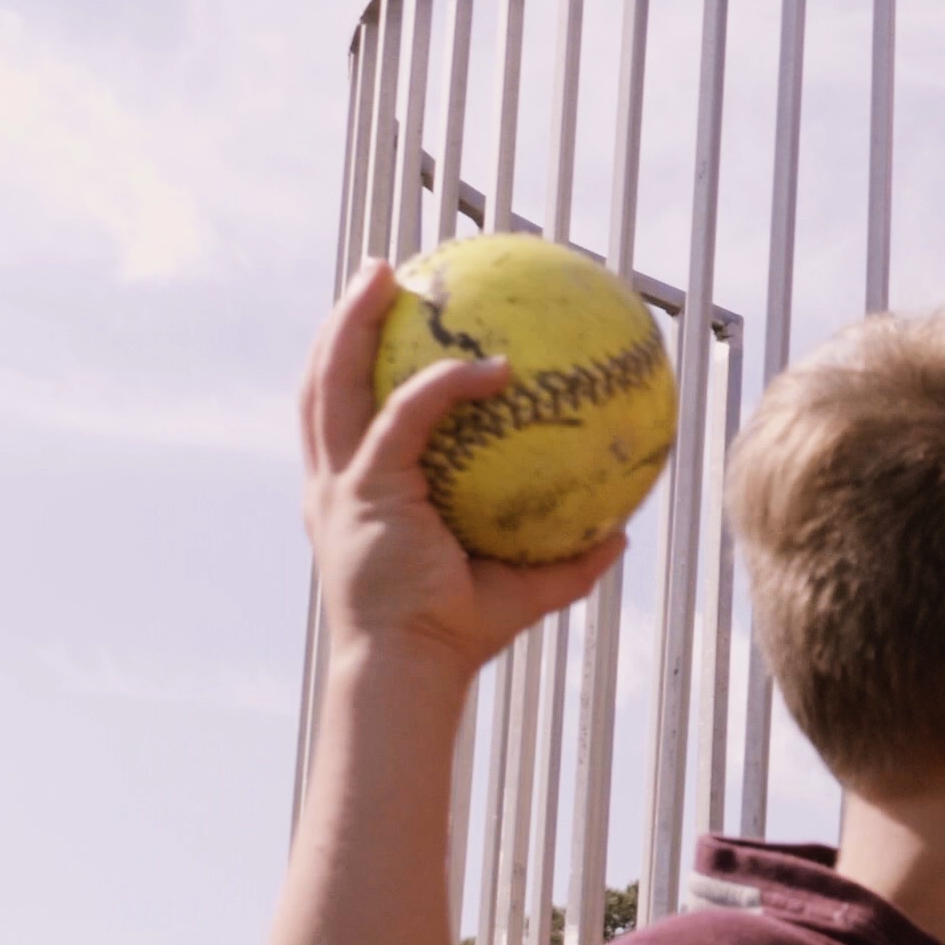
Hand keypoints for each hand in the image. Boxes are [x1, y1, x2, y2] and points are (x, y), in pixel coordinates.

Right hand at [301, 261, 622, 677]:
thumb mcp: (520, 589)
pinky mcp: (364, 489)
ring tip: (387, 274)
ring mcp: (341, 484)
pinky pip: (407, 417)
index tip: (395, 322)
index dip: (361, 363)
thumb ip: (567, 559)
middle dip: (343, 321)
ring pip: (333, 381)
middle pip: (323, 381)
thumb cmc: (455, 636)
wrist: (408, 670)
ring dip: (355, 322)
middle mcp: (336, 482)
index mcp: (358, 497)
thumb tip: (621, 534)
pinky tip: (490, 366)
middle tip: (381, 274)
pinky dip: (445, 386)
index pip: (348, 415)